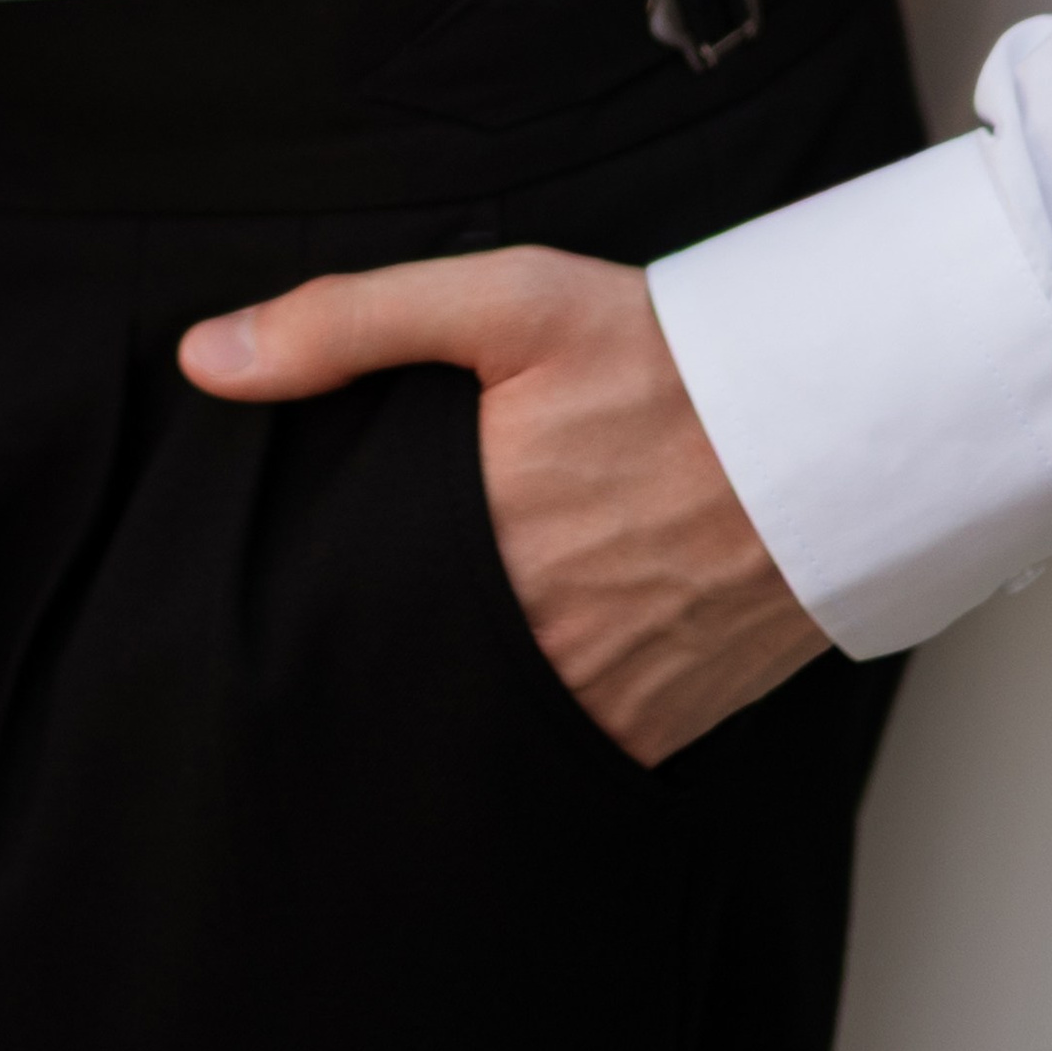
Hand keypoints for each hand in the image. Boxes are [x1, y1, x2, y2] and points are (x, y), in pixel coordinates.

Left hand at [178, 246, 825, 762]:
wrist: (848, 427)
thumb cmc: (674, 356)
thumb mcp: (509, 303)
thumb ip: (350, 323)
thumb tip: (203, 358)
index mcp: (476, 538)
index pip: (342, 604)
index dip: (298, 609)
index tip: (266, 601)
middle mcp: (531, 635)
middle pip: (403, 671)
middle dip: (367, 659)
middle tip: (346, 627)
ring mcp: (601, 693)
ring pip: (480, 720)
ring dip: (446, 696)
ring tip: (420, 656)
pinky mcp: (664, 727)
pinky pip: (568, 748)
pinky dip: (537, 721)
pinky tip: (523, 675)